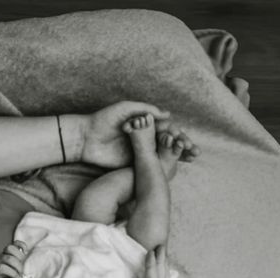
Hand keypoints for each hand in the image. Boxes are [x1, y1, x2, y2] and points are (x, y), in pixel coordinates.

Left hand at [0, 240, 27, 277]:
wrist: (6, 275)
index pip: (1, 268)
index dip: (11, 273)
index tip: (18, 277)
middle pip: (7, 258)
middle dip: (18, 266)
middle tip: (22, 271)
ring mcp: (5, 253)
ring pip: (9, 248)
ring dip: (19, 255)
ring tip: (23, 261)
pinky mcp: (12, 249)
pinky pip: (16, 243)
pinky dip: (22, 246)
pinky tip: (25, 252)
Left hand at [74, 102, 197, 167]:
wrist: (85, 139)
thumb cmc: (103, 120)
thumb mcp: (125, 109)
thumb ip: (146, 110)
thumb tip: (169, 114)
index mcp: (145, 124)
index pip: (168, 129)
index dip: (179, 134)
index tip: (186, 140)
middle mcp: (146, 137)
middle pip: (170, 142)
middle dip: (184, 145)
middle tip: (194, 151)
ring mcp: (142, 151)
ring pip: (166, 154)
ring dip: (181, 156)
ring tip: (192, 158)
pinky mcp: (136, 163)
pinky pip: (155, 165)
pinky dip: (169, 166)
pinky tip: (180, 168)